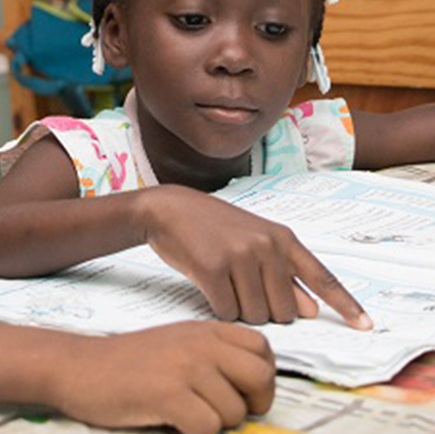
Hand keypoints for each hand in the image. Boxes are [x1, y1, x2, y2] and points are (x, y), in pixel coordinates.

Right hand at [53, 321, 273, 432]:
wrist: (78, 366)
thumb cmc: (125, 364)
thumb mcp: (174, 346)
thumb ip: (211, 358)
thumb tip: (249, 394)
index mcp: (204, 331)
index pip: (262, 349)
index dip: (261, 378)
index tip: (242, 393)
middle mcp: (200, 343)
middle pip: (261, 377)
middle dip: (252, 405)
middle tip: (222, 413)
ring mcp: (185, 366)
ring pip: (235, 412)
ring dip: (214, 425)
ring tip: (184, 415)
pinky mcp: (168, 393)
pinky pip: (208, 429)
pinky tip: (171, 423)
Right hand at [139, 186, 371, 328]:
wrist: (169, 209)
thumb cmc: (212, 227)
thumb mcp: (253, 242)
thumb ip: (284, 274)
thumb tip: (311, 310)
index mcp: (282, 237)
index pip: (321, 276)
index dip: (344, 303)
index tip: (365, 326)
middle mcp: (266, 245)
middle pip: (285, 312)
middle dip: (265, 310)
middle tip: (242, 286)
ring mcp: (239, 255)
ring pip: (256, 316)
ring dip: (239, 311)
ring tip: (223, 281)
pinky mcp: (213, 268)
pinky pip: (227, 312)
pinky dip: (219, 308)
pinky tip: (208, 284)